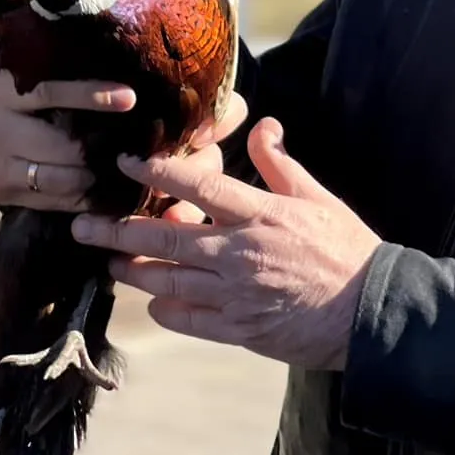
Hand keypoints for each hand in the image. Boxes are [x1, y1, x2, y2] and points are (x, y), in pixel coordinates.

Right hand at [0, 22, 134, 209]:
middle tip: (139, 142)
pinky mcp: (2, 194)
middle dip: (102, 146)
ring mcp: (1, 165)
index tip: (129, 96)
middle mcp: (0, 128)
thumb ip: (24, 31)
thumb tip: (72, 4)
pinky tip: (104, 194)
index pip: (50, 90)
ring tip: (124, 166)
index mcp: (0, 87)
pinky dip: (80, 200)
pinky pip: (50, 203)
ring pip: (60, 179)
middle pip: (62, 145)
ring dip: (95, 175)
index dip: (92, 95)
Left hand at [70, 117, 381, 370]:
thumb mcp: (317, 197)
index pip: (197, 187)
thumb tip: (262, 124)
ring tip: (108, 262)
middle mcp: (239, 253)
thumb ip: (280, 163)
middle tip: (83, 225)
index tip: (126, 164)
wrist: (371, 314)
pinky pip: (190, 320)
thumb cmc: (346, 250)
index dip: (157, 173)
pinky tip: (154, 301)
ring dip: (132, 271)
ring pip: (168, 282)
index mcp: (259, 214)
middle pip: (164, 239)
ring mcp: (236, 295)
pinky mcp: (240, 330)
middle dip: (117, 231)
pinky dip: (165, 310)